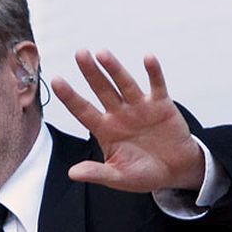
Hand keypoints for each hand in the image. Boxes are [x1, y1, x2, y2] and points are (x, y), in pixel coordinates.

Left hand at [51, 50, 204, 191]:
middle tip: (80, 53)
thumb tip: (73, 173)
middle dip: (91, 72)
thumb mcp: (118, 177)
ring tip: (103, 54)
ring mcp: (140, 107)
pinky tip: (148, 59)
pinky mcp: (161, 105)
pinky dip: (153, 73)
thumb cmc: (144, 174)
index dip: (70, 96)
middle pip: (102, 89)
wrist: (175, 171)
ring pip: (125, 84)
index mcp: (105, 130)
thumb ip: (97, 173)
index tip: (56, 80)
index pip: (83, 110)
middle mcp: (119, 114)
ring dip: (115, 68)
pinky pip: (156, 86)